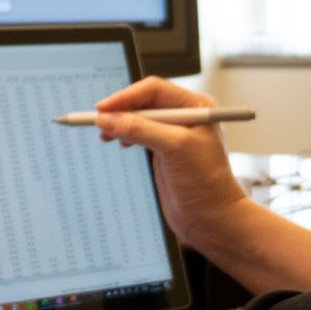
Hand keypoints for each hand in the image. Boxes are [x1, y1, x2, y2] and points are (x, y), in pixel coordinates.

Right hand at [94, 77, 249, 252]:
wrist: (212, 219)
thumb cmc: (207, 183)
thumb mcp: (174, 149)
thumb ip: (141, 130)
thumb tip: (108, 119)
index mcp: (196, 106)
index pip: (154, 90)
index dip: (126, 97)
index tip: (103, 108)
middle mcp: (186, 116)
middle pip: (144, 102)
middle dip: (120, 110)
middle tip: (98, 121)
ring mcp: (174, 134)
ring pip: (139, 118)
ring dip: (120, 123)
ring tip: (105, 134)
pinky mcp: (165, 151)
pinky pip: (139, 133)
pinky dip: (125, 135)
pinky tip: (118, 141)